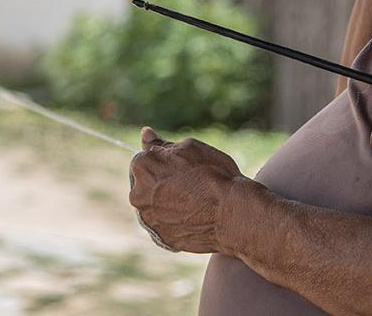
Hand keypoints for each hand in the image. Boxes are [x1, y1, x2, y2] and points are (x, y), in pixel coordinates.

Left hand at [128, 127, 245, 253]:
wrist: (233, 212)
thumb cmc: (214, 174)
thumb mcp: (190, 147)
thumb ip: (162, 144)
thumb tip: (146, 134)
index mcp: (141, 166)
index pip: (144, 160)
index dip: (164, 162)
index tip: (182, 167)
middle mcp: (138, 194)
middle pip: (146, 184)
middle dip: (162, 182)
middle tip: (190, 184)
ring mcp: (148, 219)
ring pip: (154, 206)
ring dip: (167, 202)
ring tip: (194, 202)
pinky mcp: (161, 238)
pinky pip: (165, 225)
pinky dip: (175, 220)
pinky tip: (194, 216)